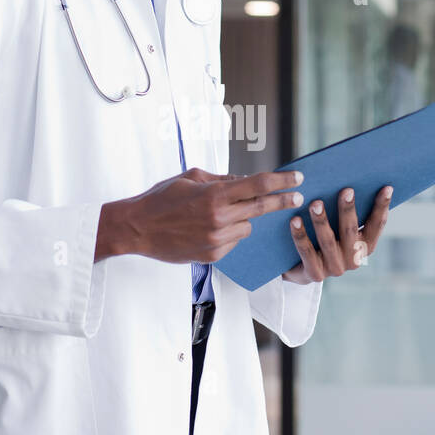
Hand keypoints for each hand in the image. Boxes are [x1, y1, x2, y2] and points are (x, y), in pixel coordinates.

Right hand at [96, 166, 306, 264]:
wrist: (137, 229)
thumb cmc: (161, 198)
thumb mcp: (190, 178)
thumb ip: (221, 180)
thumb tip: (245, 181)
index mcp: (215, 195)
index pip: (258, 185)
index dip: (281, 181)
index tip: (297, 178)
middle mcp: (219, 218)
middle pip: (261, 208)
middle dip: (282, 201)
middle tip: (297, 197)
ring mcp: (217, 240)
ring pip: (246, 227)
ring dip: (242, 219)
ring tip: (217, 215)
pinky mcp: (213, 255)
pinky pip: (233, 242)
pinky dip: (228, 234)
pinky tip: (206, 230)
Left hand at [282, 184, 392, 283]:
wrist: (300, 268)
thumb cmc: (324, 237)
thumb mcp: (339, 227)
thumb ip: (348, 211)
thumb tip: (351, 180)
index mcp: (365, 246)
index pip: (376, 225)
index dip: (382, 207)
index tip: (386, 188)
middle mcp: (353, 259)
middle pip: (351, 231)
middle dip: (348, 210)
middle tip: (346, 190)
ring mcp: (334, 268)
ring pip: (328, 240)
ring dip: (321, 220)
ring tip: (315, 203)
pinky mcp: (314, 274)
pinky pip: (306, 251)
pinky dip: (300, 235)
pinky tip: (295, 220)